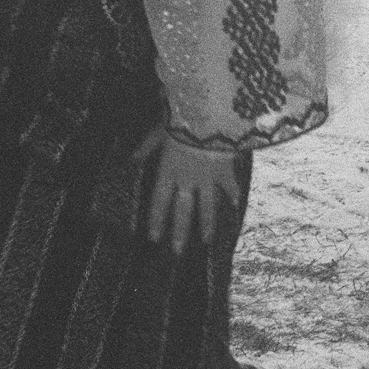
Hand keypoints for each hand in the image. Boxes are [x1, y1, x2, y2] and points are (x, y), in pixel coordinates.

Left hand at [135, 129, 242, 249]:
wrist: (209, 117)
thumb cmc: (180, 122)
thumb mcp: (158, 132)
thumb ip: (147, 147)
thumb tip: (132, 160)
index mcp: (168, 171)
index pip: (159, 201)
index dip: (156, 220)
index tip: (154, 238)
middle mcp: (187, 179)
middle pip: (182, 210)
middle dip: (179, 232)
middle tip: (177, 252)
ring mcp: (207, 177)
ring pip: (206, 206)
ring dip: (205, 224)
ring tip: (206, 240)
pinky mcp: (224, 170)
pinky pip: (228, 185)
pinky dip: (232, 194)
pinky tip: (236, 205)